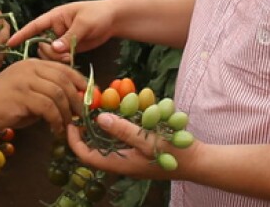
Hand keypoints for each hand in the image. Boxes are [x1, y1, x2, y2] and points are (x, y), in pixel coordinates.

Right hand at [0, 58, 86, 133]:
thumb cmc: (4, 101)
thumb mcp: (29, 90)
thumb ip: (47, 92)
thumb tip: (73, 103)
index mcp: (34, 63)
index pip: (64, 68)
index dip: (80, 82)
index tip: (89, 98)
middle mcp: (31, 67)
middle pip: (64, 80)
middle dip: (77, 99)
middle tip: (82, 115)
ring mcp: (25, 80)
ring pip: (58, 93)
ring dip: (67, 113)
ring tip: (68, 125)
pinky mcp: (20, 95)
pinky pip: (47, 107)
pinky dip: (56, 120)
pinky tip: (55, 129)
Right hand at [6, 0, 115, 62]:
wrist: (113, 19)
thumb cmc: (97, 14)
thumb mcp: (84, 23)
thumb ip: (69, 36)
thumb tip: (54, 49)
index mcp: (54, 18)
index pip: (34, 26)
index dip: (21, 35)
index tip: (9, 42)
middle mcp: (54, 29)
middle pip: (41, 45)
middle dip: (48, 53)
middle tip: (63, 54)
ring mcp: (61, 40)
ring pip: (49, 55)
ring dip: (57, 59)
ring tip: (70, 56)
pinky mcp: (68, 49)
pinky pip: (59, 59)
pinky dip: (63, 62)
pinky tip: (72, 60)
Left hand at [67, 112, 201, 180]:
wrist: (199, 162)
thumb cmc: (174, 153)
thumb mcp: (147, 139)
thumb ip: (123, 129)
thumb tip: (99, 118)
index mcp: (119, 164)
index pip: (86, 156)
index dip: (74, 140)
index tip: (70, 122)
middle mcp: (122, 162)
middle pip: (95, 147)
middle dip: (87, 129)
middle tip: (83, 109)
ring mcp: (131, 157)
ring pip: (109, 141)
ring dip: (103, 124)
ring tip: (100, 105)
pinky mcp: (139, 150)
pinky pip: (123, 137)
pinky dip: (120, 123)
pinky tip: (124, 108)